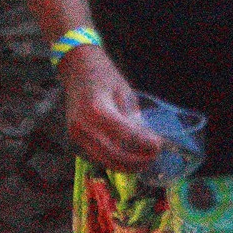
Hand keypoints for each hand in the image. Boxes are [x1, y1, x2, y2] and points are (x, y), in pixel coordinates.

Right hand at [57, 45, 162, 172]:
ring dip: (125, 165)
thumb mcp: (124, 92)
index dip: (144, 144)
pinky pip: (96, 156)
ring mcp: (76, 134)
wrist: (77, 67)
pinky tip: (127, 157)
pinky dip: (112, 160)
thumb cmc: (103, 74)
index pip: (125, 135)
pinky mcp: (74, 138)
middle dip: (136, 160)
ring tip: (143, 161)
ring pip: (104, 160)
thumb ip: (133, 118)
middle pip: (114, 154)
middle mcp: (83, 125)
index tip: (159, 145)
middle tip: (153, 157)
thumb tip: (147, 141)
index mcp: (97, 109)